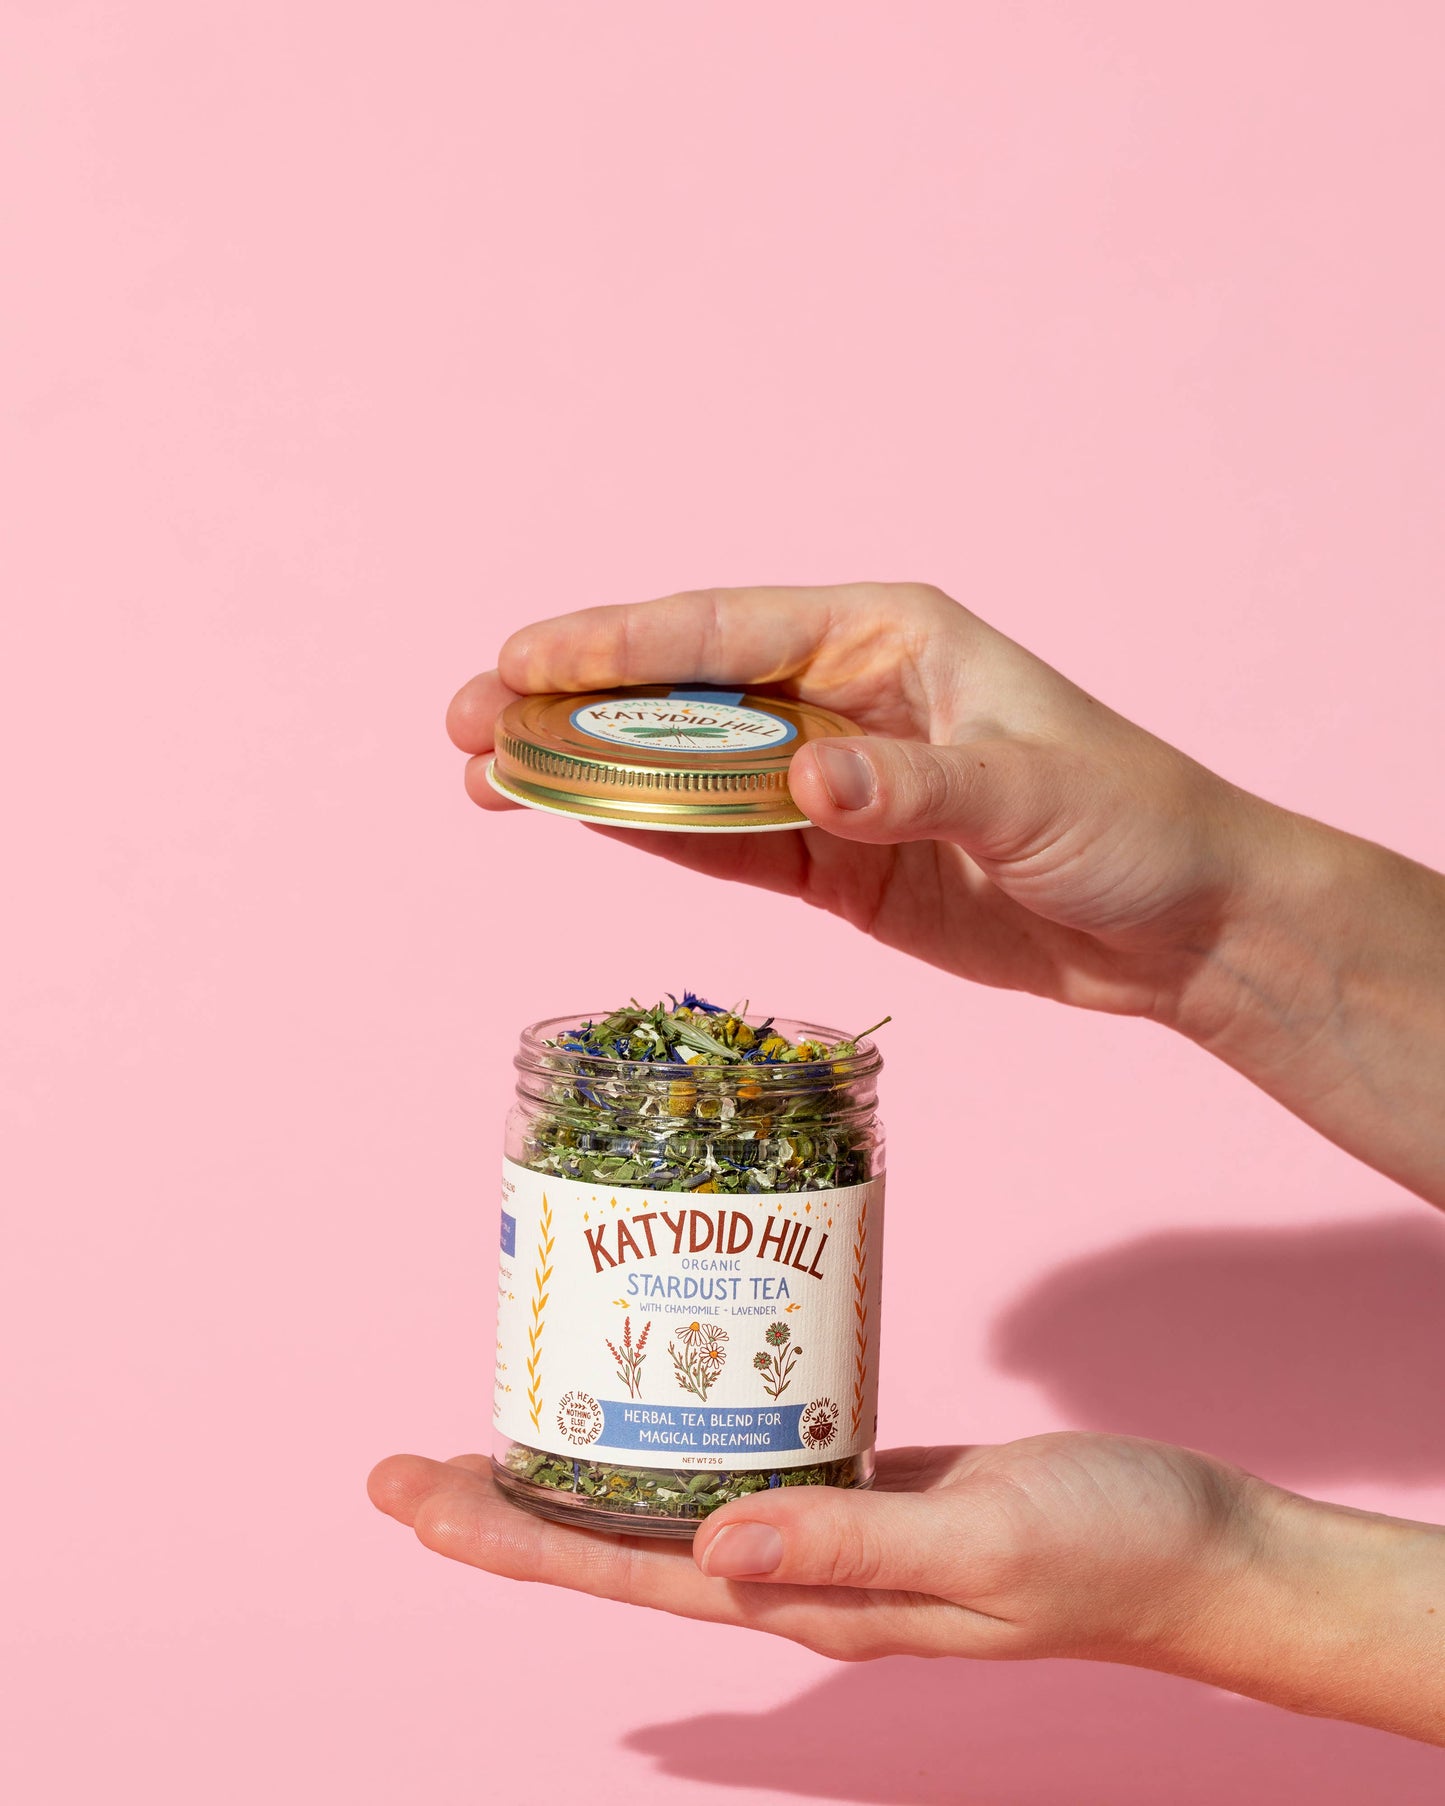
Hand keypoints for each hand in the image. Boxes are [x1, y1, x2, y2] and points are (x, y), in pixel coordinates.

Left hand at [370, 1431, 1256, 1660]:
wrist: (1199, 1549)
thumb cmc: (1110, 1551)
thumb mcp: (984, 1548)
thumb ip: (850, 1545)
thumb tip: (711, 1540)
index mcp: (809, 1595)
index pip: (621, 1573)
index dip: (509, 1536)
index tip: (414, 1493)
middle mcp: (797, 1571)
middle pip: (616, 1544)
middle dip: (505, 1506)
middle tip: (405, 1463)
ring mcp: (827, 1531)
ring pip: (668, 1503)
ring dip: (578, 1469)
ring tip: (503, 1423)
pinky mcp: (865, 1484)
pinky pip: (742, 1458)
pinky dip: (675, 1428)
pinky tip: (657, 1390)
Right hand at [449, 584, 1444, 1203]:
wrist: (1183, 926)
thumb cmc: (1132, 824)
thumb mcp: (1029, 795)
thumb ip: (909, 786)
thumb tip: (800, 776)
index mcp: (890, 638)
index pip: (726, 631)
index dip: (616, 644)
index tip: (519, 659)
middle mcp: (846, 698)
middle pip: (684, 697)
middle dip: (574, 708)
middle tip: (465, 728)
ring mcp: (832, 783)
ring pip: (687, 772)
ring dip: (593, 777)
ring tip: (490, 781)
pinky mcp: (836, 862)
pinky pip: (724, 844)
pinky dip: (651, 836)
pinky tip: (578, 826)